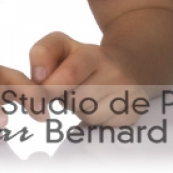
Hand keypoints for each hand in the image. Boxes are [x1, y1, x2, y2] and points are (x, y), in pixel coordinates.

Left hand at [30, 31, 147, 124]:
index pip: (70, 74)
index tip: (41, 94)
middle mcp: (115, 73)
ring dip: (79, 110)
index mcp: (92, 54)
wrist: (125, 65)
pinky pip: (103, 127)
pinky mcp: (133, 114)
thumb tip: (38, 77)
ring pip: (89, 116)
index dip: (51, 87)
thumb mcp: (59, 45)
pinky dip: (95, 120)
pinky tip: (99, 105)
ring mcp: (129, 95)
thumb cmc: (82, 58)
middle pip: (76, 100)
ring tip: (86, 96)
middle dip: (65, 98)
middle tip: (70, 88)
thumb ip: (42, 53)